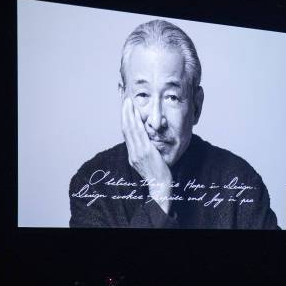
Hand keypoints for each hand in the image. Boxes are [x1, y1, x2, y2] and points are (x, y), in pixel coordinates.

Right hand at [121, 96, 172, 212]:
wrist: (160, 186)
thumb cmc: (159, 175)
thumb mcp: (150, 163)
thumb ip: (146, 152)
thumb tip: (148, 144)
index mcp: (133, 155)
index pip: (127, 134)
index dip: (125, 120)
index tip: (125, 109)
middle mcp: (132, 153)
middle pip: (125, 129)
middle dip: (125, 113)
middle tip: (125, 100)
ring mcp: (137, 152)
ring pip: (130, 129)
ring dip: (128, 114)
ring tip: (128, 102)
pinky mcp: (145, 152)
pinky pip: (139, 134)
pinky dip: (136, 122)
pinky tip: (136, 113)